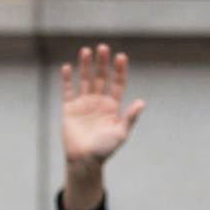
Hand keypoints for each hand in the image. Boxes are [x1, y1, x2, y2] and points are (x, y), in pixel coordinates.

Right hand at [61, 44, 144, 166]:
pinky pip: (68, 90)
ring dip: (86, 65)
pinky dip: (67, 79)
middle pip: (101, 77)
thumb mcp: (121, 134)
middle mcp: (98, 102)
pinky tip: (68, 67)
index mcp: (112, 107)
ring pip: (85, 80)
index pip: (118, 83)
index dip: (119, 70)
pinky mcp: (70, 109)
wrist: (84, 160)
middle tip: (103, 48)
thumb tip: (142, 102)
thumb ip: (130, 118)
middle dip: (102, 63)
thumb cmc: (104, 150)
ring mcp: (84, 104)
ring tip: (86, 51)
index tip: (121, 57)